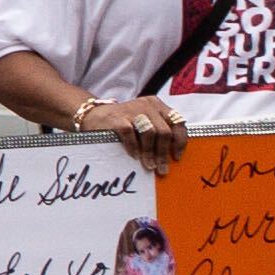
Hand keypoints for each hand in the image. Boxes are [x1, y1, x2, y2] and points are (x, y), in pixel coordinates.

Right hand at [75, 93, 190, 170]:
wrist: (94, 116)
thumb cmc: (124, 124)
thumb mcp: (145, 122)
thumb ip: (159, 132)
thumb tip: (172, 158)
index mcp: (157, 106)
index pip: (178, 123)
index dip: (180, 142)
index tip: (177, 158)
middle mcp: (147, 105)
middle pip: (164, 131)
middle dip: (164, 153)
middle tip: (162, 169)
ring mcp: (132, 110)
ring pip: (150, 133)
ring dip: (150, 153)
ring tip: (149, 166)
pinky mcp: (117, 118)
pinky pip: (130, 134)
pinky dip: (133, 147)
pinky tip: (134, 156)